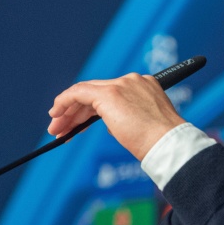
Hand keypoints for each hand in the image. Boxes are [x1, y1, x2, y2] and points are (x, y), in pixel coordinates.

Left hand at [47, 73, 185, 160]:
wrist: (168, 143)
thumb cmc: (161, 142)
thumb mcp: (145, 124)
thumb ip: (128, 117)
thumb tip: (113, 124)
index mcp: (145, 86)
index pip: (110, 94)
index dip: (91, 109)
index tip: (81, 124)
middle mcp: (132, 81)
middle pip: (95, 92)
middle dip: (75, 112)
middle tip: (62, 129)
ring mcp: (121, 85)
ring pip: (85, 93)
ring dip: (68, 112)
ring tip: (57, 130)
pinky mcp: (110, 93)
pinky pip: (78, 93)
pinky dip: (64, 102)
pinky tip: (55, 115)